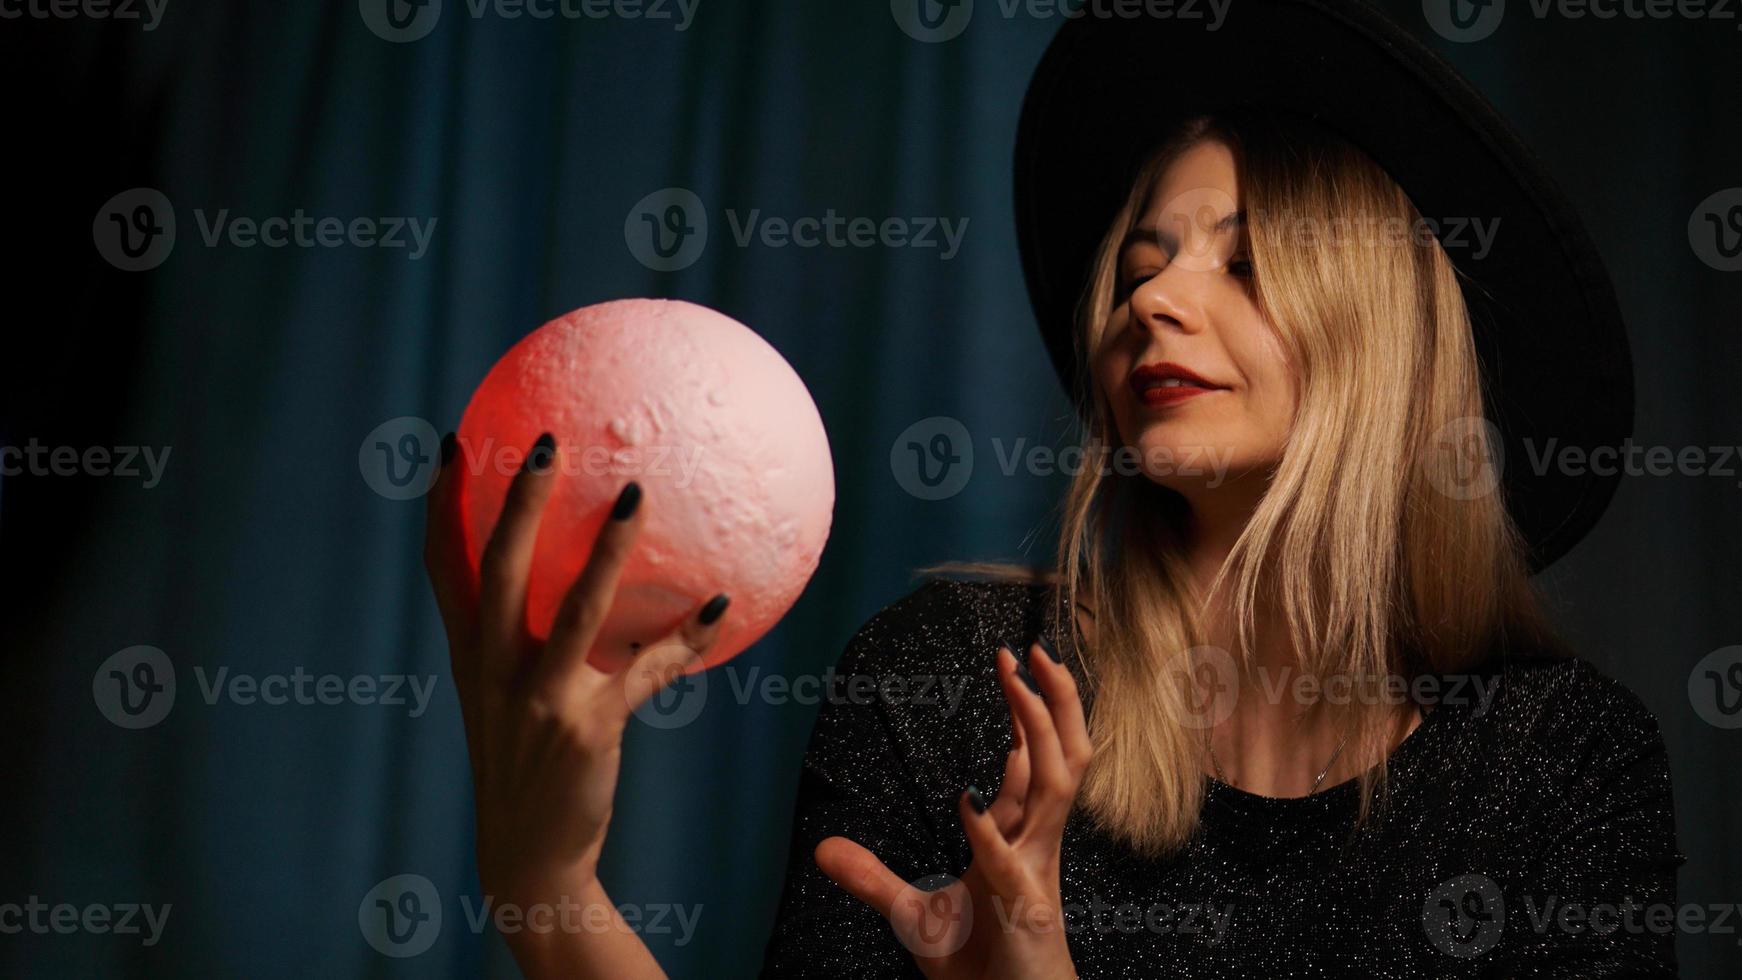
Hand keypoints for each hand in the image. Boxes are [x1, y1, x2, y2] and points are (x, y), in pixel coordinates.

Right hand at [423, 432, 730, 901]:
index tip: (454, 443)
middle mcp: (493, 669)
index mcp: (469, 655)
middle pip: (500, 569)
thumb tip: (582, 576)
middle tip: (545, 443)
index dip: (443, 504)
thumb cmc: (527, 765)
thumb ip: (526, 641)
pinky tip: (720, 606)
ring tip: (636, 495)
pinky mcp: (586, 727)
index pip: (443, 568)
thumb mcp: (508, 699)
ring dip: (608, 550)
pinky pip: (647, 670)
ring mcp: (537, 698)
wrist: (529, 857)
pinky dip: (686, 637)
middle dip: (518, 503)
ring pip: (575, 609)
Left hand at [814, 641, 1088, 979]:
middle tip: (1029, 649)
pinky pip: (1008, 861)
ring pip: (1058, 788)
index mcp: (1022, 839)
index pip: (1037, 761)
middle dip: (1055, 701)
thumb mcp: (913, 916)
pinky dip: (986, 830)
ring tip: (1018, 685)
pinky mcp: (1022, 913)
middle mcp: (1037, 847)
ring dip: (1039, 732)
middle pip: (1066, 757)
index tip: (1013, 665)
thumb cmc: (980, 967)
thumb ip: (873, 878)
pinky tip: (961, 801)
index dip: (1031, 711)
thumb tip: (821, 848)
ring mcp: (1034, 875)